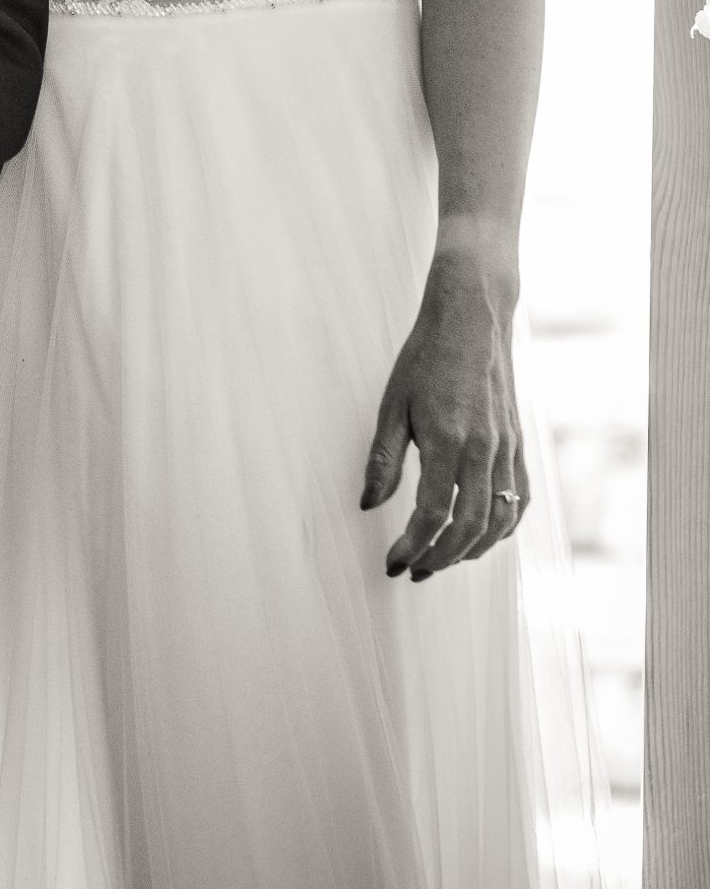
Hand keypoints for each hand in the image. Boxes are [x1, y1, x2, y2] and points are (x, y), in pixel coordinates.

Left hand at [361, 243, 529, 577]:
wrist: (472, 318)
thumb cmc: (426, 356)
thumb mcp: (392, 404)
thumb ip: (383, 458)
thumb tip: (369, 504)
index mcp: (448, 440)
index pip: (433, 514)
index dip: (413, 546)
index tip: (394, 563)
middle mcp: (483, 450)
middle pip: (470, 527)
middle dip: (441, 558)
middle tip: (414, 570)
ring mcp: (506, 448)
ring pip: (501, 520)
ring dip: (472, 550)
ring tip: (443, 559)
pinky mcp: (518, 444)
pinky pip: (519, 499)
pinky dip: (504, 527)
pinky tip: (481, 535)